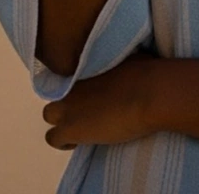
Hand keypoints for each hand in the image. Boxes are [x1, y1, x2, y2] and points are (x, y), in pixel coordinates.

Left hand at [42, 49, 161, 150]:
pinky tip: (79, 142)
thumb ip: (113, 62)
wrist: (149, 93)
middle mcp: (72, 82)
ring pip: (49, 115)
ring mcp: (68, 105)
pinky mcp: (70, 128)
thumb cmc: (146, 72)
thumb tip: (118, 64)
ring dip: (62, 120)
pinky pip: (53, 138)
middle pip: (56, 92)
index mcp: (84, 63)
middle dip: (68, 100)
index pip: (68, 74)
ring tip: (82, 126)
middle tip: (87, 109)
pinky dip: (64, 142)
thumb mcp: (127, 57)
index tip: (91, 92)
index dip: (79, 86)